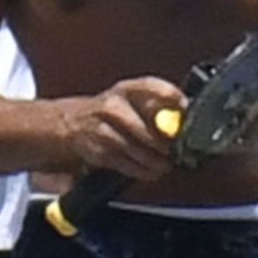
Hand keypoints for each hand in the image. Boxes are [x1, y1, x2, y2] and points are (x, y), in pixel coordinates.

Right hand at [62, 76, 186, 180]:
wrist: (73, 124)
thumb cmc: (111, 114)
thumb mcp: (131, 100)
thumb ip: (157, 106)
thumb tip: (184, 116)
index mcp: (126, 89)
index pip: (151, 87)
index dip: (171, 97)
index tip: (184, 108)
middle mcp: (114, 105)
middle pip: (147, 128)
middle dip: (166, 144)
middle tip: (177, 150)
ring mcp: (104, 128)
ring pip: (139, 150)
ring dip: (156, 162)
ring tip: (164, 164)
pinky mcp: (100, 151)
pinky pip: (128, 165)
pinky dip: (143, 171)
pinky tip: (149, 170)